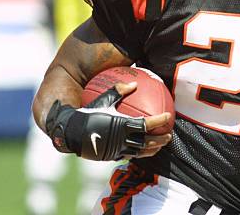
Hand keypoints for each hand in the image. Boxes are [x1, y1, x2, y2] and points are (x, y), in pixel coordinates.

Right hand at [45, 81, 171, 160]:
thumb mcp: (103, 99)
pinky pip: (129, 155)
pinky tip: (142, 150)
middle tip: (169, 135)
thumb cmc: (86, 113)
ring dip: (152, 149)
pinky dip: (139, 153)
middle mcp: (121, 140)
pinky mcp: (111, 156)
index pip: (146, 124)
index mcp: (122, 125)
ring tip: (160, 146)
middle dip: (160, 140)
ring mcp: (117, 150)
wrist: (70, 132)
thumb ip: (119, 90)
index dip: (159, 121)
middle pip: (147, 142)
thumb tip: (134, 83)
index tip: (168, 117)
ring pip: (140, 152)